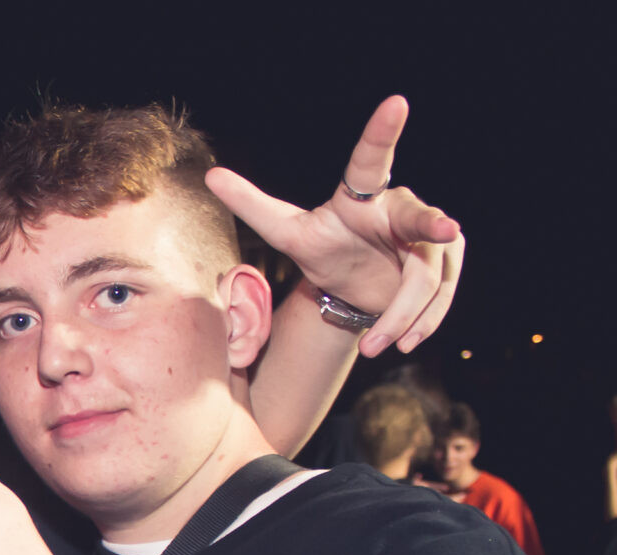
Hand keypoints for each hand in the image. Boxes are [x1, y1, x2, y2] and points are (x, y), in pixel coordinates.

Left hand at [206, 95, 462, 356]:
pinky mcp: (448, 262)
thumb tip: (210, 176)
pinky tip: (402, 344)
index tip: (396, 102)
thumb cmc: (324, 250)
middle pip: (419, 218)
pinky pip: (440, 297)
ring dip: (403, 315)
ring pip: (427, 275)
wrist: (355, 286)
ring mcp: (431, 234)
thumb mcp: (287, 232)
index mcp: (362, 194)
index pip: (370, 159)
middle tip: (445, 228)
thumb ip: (252, 205)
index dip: (383, 131)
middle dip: (433, 224)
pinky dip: (421, 324)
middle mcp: (401, 206)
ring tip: (377, 347)